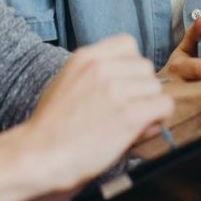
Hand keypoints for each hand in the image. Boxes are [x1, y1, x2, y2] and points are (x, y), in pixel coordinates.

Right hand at [22, 34, 172, 191]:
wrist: (37, 157)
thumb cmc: (51, 126)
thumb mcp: (68, 83)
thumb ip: (98, 75)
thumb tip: (132, 82)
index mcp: (87, 57)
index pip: (128, 44)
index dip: (130, 66)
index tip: (123, 84)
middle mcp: (102, 68)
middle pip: (145, 67)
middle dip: (140, 88)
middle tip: (127, 109)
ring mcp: (116, 90)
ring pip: (156, 87)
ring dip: (149, 105)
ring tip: (130, 123)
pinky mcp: (128, 114)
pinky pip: (164, 106)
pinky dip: (158, 119)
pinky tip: (141, 129)